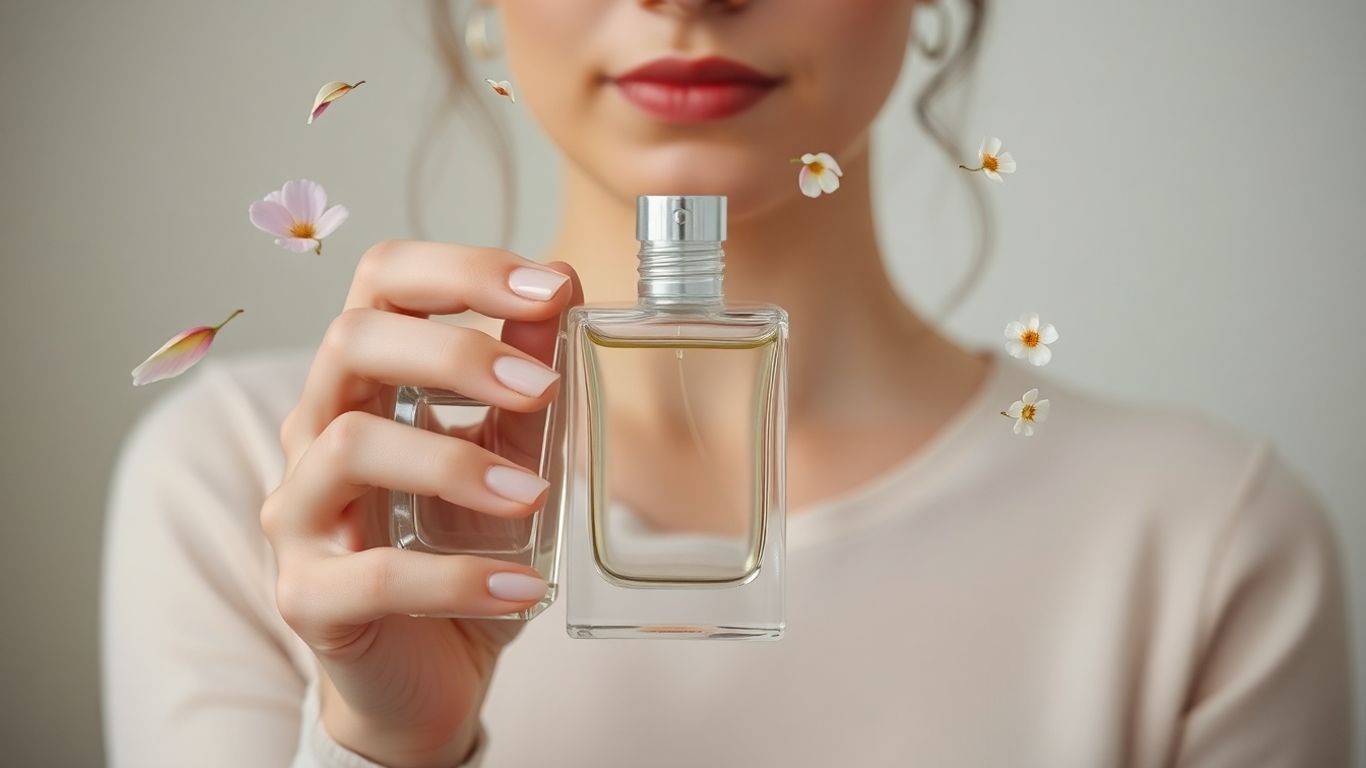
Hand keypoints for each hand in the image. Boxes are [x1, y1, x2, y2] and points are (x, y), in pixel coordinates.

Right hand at [260, 240, 580, 767]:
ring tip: (534, 495)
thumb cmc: (461, 550)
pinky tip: (522, 585)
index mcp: (364, 382)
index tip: (550, 287)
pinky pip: (371, 574)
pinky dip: (457, 577)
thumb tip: (560, 289)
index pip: (381, 281)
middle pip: (352, 342)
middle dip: (455, 352)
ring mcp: (300, 514)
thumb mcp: (509, 457)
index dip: (460, 269)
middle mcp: (315, 432)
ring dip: (455, 463)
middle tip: (542, 385)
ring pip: (348, 447)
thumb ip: (525, 385)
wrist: (426, 673)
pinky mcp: (307, 598)